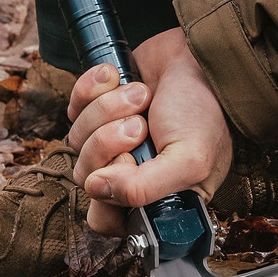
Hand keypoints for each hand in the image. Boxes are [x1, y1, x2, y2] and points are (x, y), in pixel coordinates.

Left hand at [67, 28, 233, 236]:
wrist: (200, 58)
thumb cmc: (204, 111)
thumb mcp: (189, 160)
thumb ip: (143, 188)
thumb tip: (95, 189)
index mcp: (152, 197)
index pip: (105, 218)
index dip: (108, 194)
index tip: (129, 164)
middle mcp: (128, 172)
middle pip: (85, 175)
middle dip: (109, 142)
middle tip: (140, 125)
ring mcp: (110, 139)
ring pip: (77, 138)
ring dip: (108, 109)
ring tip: (142, 96)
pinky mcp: (97, 108)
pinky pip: (73, 106)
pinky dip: (94, 87)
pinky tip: (119, 78)